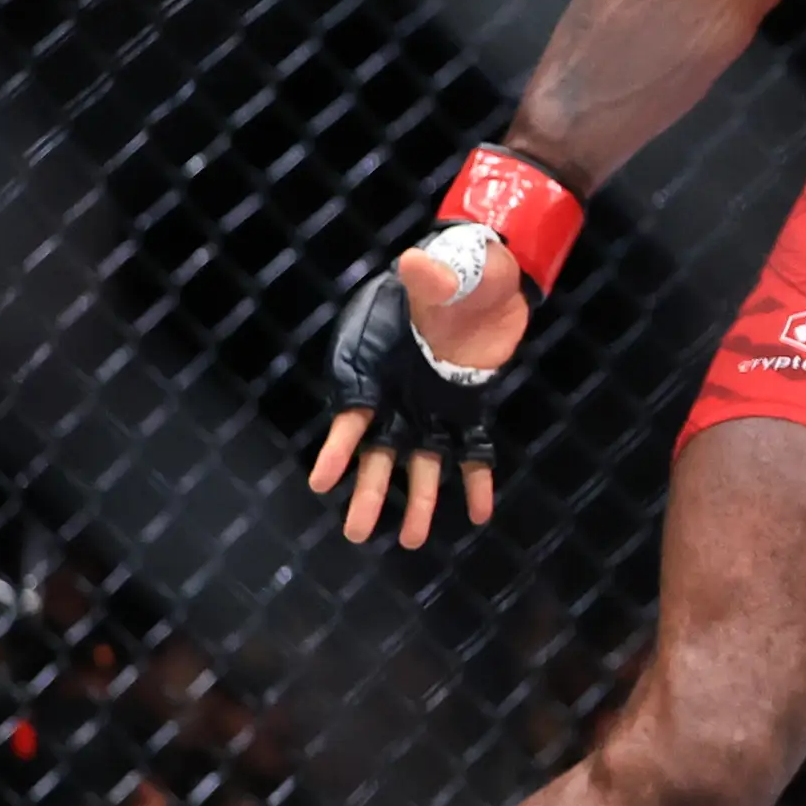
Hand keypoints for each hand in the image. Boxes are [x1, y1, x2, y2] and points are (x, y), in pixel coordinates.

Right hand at [308, 232, 529, 545]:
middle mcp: (399, 396)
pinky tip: (478, 513)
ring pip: (421, 463)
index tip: (321, 482)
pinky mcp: (468, 410)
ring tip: (411, 540)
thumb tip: (416, 265)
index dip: (337, 450)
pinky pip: (471, 452)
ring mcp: (433, 407)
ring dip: (417, 500)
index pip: (352, 416)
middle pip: (379, 454)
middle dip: (368, 493)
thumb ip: (429, 278)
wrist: (484, 278)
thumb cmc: (451, 272)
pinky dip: (476, 481)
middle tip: (356, 534)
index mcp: (377, 367)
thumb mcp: (440, 271)